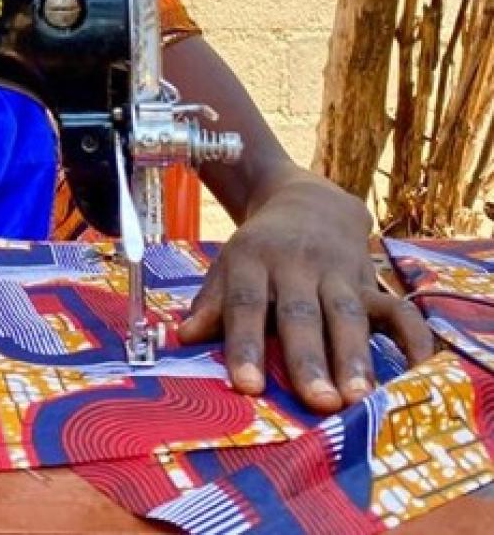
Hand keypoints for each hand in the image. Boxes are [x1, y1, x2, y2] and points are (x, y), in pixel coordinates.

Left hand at [177, 167, 434, 413]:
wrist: (307, 202)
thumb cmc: (259, 250)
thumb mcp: (228, 267)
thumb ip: (210, 305)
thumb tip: (183, 339)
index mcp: (252, 262)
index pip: (247, 305)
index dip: (245, 344)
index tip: (247, 386)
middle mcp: (296, 266)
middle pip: (301, 314)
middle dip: (309, 359)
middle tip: (318, 402)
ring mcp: (337, 272)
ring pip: (348, 314)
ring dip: (354, 356)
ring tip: (360, 398)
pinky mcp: (370, 280)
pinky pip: (397, 308)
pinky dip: (412, 337)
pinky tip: (420, 370)